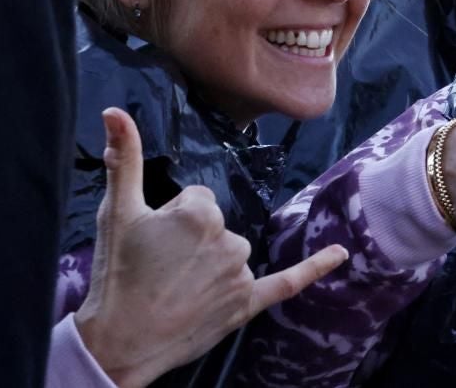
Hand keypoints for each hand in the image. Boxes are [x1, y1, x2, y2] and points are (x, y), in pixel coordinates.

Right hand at [74, 108, 348, 387]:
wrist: (118, 343)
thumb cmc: (116, 275)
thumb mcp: (117, 213)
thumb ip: (124, 159)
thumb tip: (114, 112)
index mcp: (200, 211)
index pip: (196, 199)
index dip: (171, 218)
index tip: (152, 242)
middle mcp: (228, 237)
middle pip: (214, 224)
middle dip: (189, 242)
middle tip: (159, 267)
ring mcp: (240, 271)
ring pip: (230, 251)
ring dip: (209, 264)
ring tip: (174, 287)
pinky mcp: (247, 301)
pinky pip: (287, 282)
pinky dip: (314, 268)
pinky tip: (340, 254)